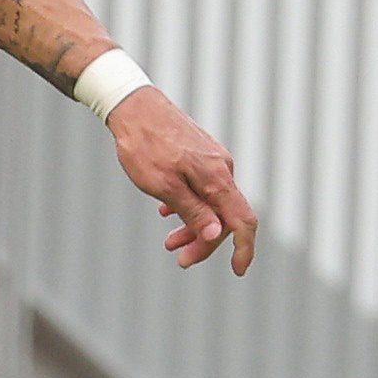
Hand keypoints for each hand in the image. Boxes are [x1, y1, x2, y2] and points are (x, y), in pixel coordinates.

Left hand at [109, 88, 256, 274]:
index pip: (243, 220)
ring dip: (193, 225)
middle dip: (206, 241)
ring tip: (169, 242)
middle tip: (180, 259)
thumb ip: (193, 211)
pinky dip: (187, 205)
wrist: (133, 107)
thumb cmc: (144, 146)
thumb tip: (218, 234)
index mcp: (216, 178)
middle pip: (225, 215)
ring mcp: (212, 160)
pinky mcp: (199, 154)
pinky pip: (201, 187)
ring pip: (211, 202)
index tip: (238, 270)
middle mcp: (221, 168)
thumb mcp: (163, 186)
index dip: (244, 249)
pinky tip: (166, 211)